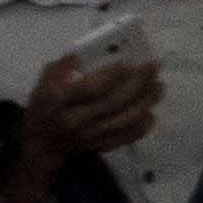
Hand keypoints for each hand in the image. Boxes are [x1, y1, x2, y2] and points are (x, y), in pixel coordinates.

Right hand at [1, 50, 160, 202]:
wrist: (43, 145)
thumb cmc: (43, 108)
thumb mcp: (42, 85)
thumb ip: (60, 69)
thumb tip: (80, 56)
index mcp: (59, 102)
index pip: (90, 89)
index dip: (112, 76)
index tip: (129, 62)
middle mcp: (77, 120)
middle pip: (114, 102)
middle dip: (138, 83)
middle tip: (154, 67)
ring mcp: (91, 136)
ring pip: (126, 120)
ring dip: (146, 102)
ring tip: (159, 86)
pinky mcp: (102, 146)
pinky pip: (128, 137)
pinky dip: (143, 125)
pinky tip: (151, 111)